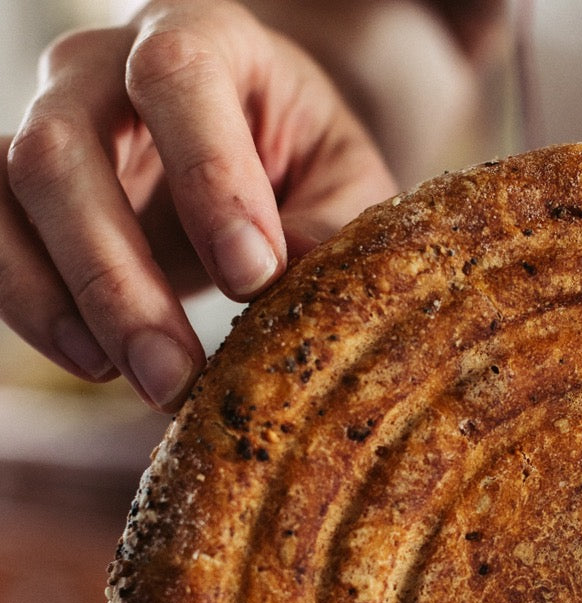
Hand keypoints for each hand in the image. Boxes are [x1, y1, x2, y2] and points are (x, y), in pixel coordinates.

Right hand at [1, 0, 395, 410]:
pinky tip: (97, 363)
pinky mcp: (25, 189)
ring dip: (68, 302)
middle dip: (119, 277)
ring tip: (142, 380)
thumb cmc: (307, 165)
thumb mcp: (344, 185)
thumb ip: (329, 226)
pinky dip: (34, 307)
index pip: (176, 76)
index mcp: (203, 39)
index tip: (252, 277)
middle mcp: (104, 67)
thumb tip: (297, 282)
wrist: (262, 158)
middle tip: (177, 373)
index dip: (208, 177)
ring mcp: (53, 122)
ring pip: (14, 193)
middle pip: (66, 148)